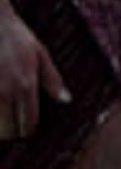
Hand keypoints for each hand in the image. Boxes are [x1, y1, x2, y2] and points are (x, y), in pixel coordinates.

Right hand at [0, 6, 65, 141]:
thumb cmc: (16, 36)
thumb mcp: (40, 54)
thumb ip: (52, 79)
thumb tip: (67, 100)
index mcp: (27, 84)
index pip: (29, 122)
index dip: (28, 129)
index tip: (26, 128)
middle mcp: (7, 91)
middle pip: (10, 130)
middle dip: (12, 131)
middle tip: (13, 125)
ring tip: (4, 118)